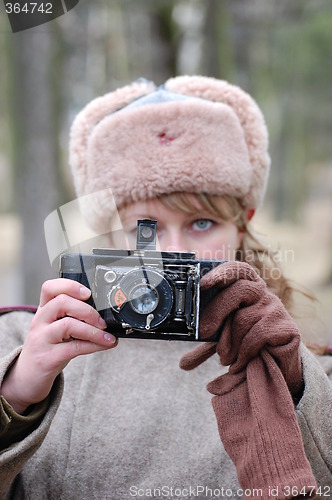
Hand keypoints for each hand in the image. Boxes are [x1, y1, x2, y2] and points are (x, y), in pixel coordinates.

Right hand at [1, 278, 117, 413]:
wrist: (26, 378)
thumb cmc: (48, 348)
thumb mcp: (56, 327)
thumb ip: (73, 317)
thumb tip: (106, 313)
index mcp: (43, 310)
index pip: (50, 288)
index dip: (70, 286)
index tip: (88, 293)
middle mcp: (39, 322)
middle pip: (61, 302)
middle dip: (87, 310)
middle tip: (102, 321)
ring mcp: (41, 340)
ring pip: (68, 325)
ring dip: (93, 330)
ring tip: (107, 335)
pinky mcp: (47, 359)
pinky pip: (74, 348)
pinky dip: (94, 345)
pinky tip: (105, 345)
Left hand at [180, 261, 302, 396]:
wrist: (277, 368)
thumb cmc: (246, 346)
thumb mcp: (223, 341)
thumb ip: (205, 347)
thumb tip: (182, 364)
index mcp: (247, 288)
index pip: (238, 269)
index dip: (223, 272)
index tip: (205, 283)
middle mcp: (263, 294)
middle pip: (239, 290)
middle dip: (217, 311)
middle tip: (203, 332)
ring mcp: (276, 308)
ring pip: (244, 318)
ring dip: (229, 343)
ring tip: (224, 358)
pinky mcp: (287, 327)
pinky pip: (257, 334)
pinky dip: (243, 352)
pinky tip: (239, 363)